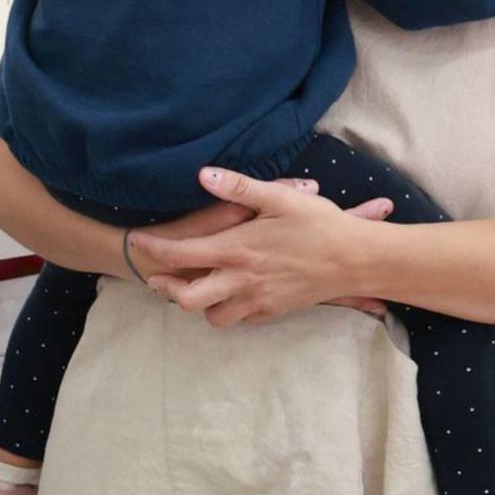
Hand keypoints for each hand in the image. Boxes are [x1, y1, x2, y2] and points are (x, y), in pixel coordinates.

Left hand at [128, 167, 392, 326]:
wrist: (356, 261)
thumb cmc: (320, 225)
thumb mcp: (280, 197)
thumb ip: (239, 188)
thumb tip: (204, 175)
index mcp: (237, 250)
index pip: (180, 254)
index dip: (153, 249)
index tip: (138, 240)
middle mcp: (242, 281)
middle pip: (187, 299)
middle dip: (168, 289)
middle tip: (160, 276)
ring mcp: (258, 301)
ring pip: (213, 317)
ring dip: (201, 303)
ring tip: (199, 286)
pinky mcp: (275, 312)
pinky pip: (242, 320)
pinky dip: (231, 309)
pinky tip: (234, 293)